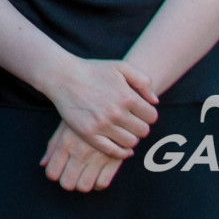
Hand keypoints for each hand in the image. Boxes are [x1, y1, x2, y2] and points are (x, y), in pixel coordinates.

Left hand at [41, 120, 126, 190]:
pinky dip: (97, 183)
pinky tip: (96, 174)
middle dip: (67, 182)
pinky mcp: (114, 160)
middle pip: (68, 184)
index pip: (53, 172)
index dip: (53, 174)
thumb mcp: (65, 126)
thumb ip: (53, 146)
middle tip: (70, 175)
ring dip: (82, 183)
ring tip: (83, 175)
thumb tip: (43, 164)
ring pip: (85, 186)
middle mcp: (80, 152)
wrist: (110, 104)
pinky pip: (102, 183)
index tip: (57, 171)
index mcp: (66, 143)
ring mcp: (98, 157)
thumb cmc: (83, 115)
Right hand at [42, 57, 158, 156]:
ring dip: (131, 137)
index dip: (148, 114)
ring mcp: (102, 125)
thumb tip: (155, 101)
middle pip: (143, 131)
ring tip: (124, 130)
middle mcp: (116, 113)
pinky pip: (113, 151)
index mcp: (127, 97)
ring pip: (130, 142)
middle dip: (140, 126)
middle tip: (131, 121)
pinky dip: (121, 152)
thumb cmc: (93, 70)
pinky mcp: (89, 134)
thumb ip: (143, 80)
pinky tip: (121, 146)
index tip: (140, 112)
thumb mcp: (120, 66)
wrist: (63, 76)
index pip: (152, 116)